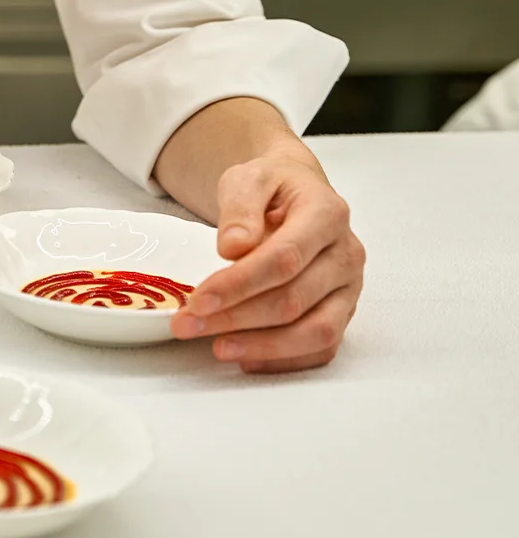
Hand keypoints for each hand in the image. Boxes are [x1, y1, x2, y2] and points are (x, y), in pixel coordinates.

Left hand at [170, 146, 364, 372]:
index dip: (239, 284)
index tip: (198, 300)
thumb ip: (240, 206)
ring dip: (263, 346)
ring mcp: (349, 287)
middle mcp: (346, 253)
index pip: (284, 258)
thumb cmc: (271, 186)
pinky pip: (322, 348)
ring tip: (217, 348)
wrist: (296, 191)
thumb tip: (233, 247)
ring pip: (316, 332)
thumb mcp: (248, 178)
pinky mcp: (343, 312)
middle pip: (295, 299)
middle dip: (237, 318)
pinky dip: (285, 359)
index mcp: (327, 214)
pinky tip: (245, 357)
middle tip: (188, 326)